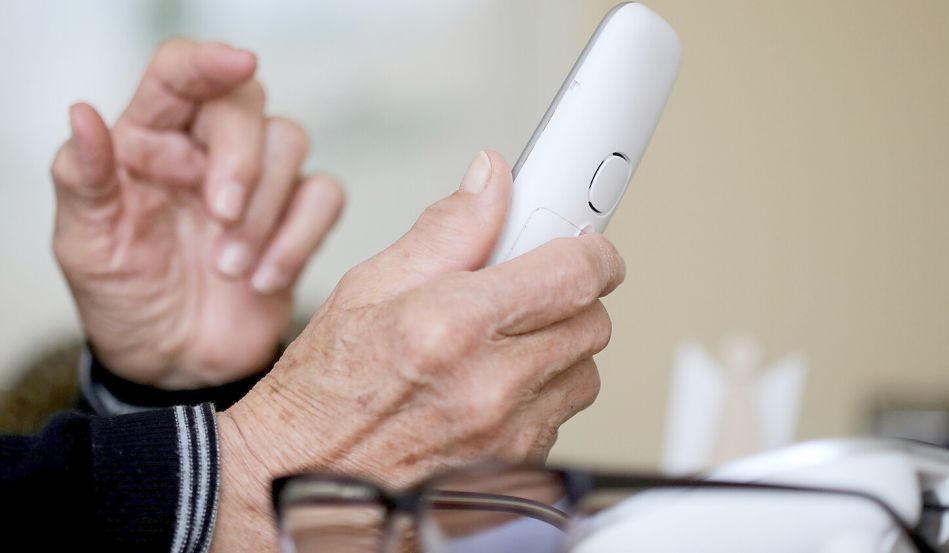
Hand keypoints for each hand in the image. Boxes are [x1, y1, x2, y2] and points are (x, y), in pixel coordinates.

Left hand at [50, 40, 343, 387]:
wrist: (174, 365)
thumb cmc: (126, 299)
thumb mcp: (86, 245)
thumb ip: (84, 178)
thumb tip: (82, 115)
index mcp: (149, 140)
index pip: (179, 74)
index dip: (208, 61)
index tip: (236, 62)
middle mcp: (206, 149)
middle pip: (247, 103)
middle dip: (242, 159)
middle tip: (220, 217)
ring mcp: (259, 183)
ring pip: (291, 143)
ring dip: (266, 211)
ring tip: (230, 269)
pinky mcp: (297, 219)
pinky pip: (324, 196)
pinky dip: (300, 238)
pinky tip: (264, 280)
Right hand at [212, 150, 624, 550]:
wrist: (301, 476)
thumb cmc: (324, 390)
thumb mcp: (368, 286)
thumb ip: (446, 229)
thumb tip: (491, 181)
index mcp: (452, 326)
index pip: (573, 274)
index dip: (590, 252)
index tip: (584, 246)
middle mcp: (489, 386)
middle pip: (592, 322)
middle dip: (569, 297)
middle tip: (528, 290)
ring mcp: (507, 436)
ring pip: (583, 372)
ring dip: (557, 349)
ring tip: (501, 343)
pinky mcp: (515, 469)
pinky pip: (560, 416)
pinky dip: (540, 395)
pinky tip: (491, 386)